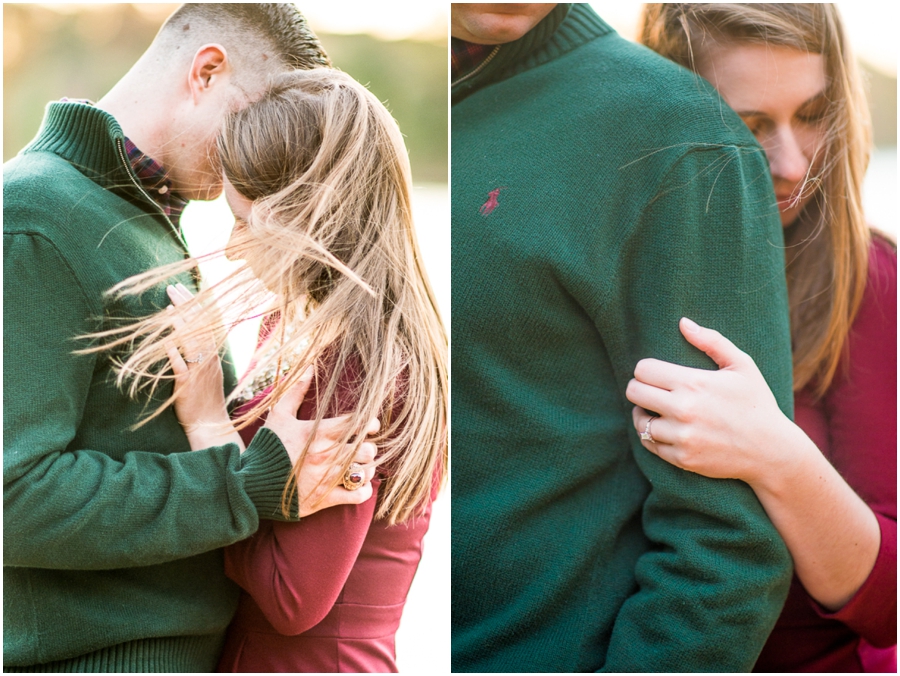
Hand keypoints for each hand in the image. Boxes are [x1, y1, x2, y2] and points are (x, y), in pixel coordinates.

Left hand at [165, 283, 238, 450]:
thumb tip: (187, 336)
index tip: (184, 288)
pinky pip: (182, 365)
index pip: (208, 322)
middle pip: (200, 326)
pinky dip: (174, 352)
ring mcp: (200, 370)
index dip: (197, 304)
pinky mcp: (188, 384)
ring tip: (168, 308)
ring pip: (192, 342)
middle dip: (187, 305)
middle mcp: (210, 358)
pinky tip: (165, 341)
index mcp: (214, 354)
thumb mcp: (207, 373)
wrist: (210, 424)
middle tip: (172, 288)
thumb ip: (200, 354)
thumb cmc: (206, 400)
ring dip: (180, 324)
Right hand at [263, 368, 379, 516]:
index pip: (358, 424)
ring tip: (358, 465)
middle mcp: (326, 456)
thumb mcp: (279, 415)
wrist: (249, 484)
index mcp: (318, 434)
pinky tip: (355, 484)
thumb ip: (296, 391)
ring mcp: (327, 479)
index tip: (369, 425)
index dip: (370, 423)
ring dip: (366, 467)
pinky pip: (358, 495)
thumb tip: (310, 367)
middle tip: (361, 446)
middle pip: (367, 449)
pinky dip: (362, 490)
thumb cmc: (267, 447)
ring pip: (365, 471)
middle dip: (368, 447)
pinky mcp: (325, 499)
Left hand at [625, 317, 797, 485]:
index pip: (643, 369)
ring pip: (639, 421)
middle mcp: (683, 410)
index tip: (655, 374)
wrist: (772, 451)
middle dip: (639, 388)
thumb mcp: (742, 366)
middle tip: (651, 391)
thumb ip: (712, 341)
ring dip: (644, 415)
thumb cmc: (756, 404)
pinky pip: (649, 444)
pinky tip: (664, 429)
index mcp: (694, 383)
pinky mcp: (681, 458)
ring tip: (657, 411)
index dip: (646, 369)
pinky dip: (652, 436)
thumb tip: (682, 322)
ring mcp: (682, 436)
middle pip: (634, 392)